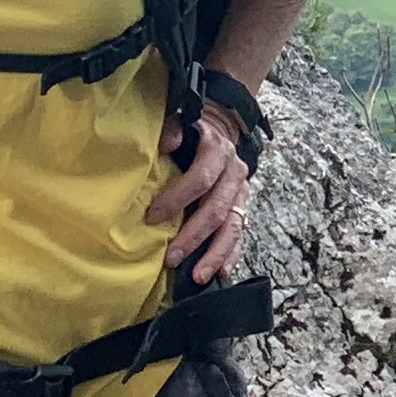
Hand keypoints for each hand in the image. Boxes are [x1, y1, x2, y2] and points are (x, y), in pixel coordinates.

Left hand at [149, 96, 255, 286]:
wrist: (222, 124)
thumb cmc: (192, 128)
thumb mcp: (182, 120)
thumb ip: (172, 127)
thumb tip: (164, 145)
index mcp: (218, 151)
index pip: (201, 179)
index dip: (177, 199)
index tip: (152, 217)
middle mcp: (234, 174)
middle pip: (216, 210)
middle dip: (193, 237)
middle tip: (170, 258)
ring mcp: (241, 192)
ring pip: (232, 227)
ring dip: (215, 254)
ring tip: (198, 276)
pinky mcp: (243, 206)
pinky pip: (240, 234)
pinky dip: (231, 254)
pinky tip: (220, 272)